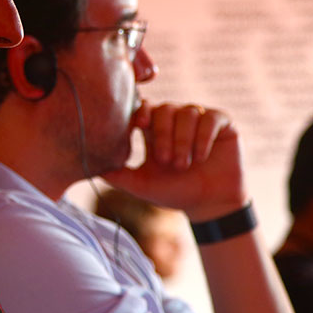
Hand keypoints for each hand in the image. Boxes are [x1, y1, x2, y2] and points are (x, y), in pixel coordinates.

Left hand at [101, 102, 247, 218]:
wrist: (210, 204)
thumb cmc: (174, 192)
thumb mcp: (141, 184)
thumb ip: (117, 175)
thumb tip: (91, 167)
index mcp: (154, 129)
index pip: (144, 108)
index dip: (141, 111)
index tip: (138, 125)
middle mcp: (176, 119)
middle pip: (165, 109)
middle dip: (163, 134)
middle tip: (166, 161)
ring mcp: (199, 119)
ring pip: (187, 112)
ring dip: (183, 139)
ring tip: (183, 164)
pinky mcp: (221, 123)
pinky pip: (210, 118)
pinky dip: (203, 137)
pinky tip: (200, 157)